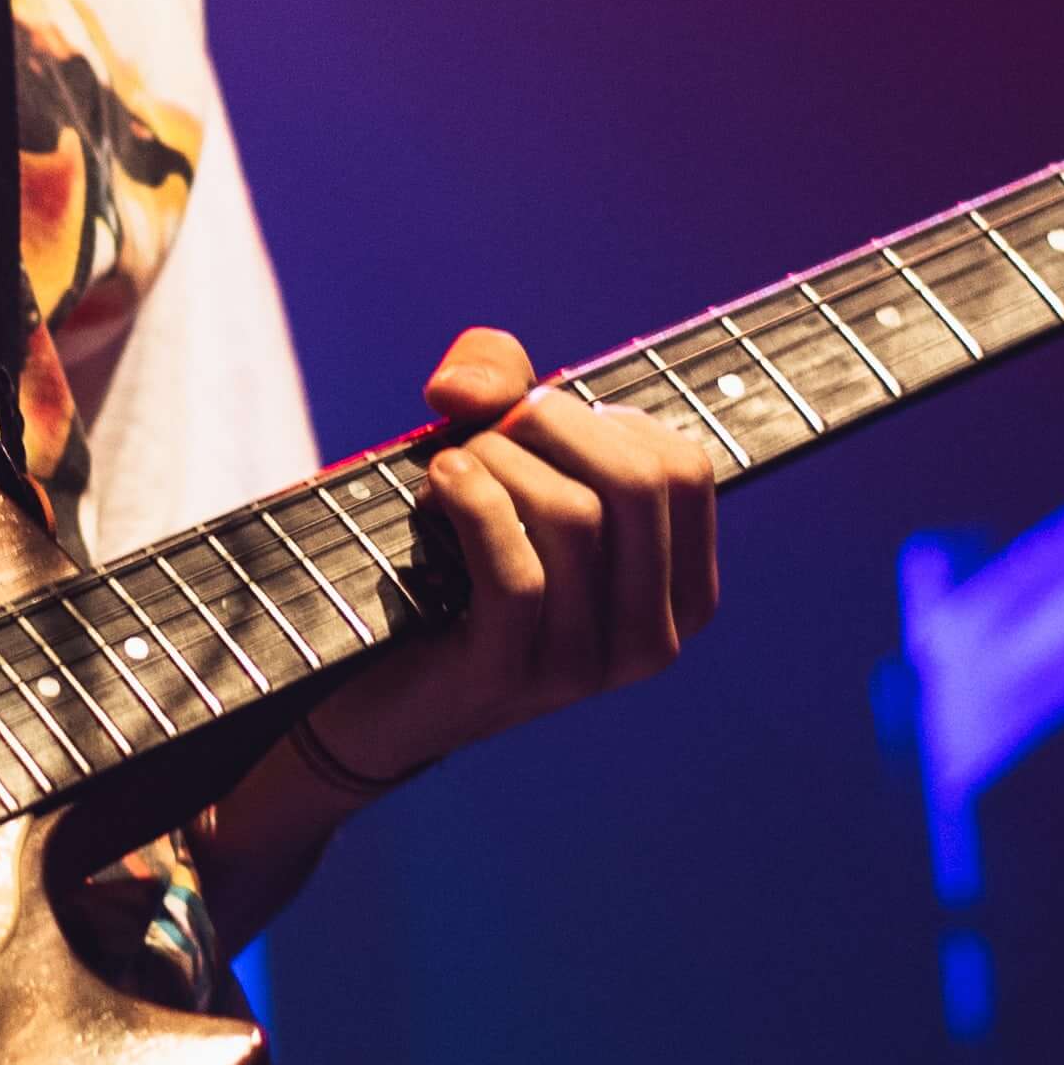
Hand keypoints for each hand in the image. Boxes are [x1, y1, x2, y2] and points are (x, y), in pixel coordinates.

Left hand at [306, 324, 719, 793]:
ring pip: (572, 518)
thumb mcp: (502, 454)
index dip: (606, 417)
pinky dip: (472, 504)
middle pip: (636, 483)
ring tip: (448, 466)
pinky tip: (435, 486)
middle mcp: (653, 638)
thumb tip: (463, 387)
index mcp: (683, 593)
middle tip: (483, 428)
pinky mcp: (512, 678)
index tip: (539, 422)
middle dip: (549, 423)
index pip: (684, 469)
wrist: (379, 684)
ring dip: (495, 461)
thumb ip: (502, 380)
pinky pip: (515, 572)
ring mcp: (586, 669)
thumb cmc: (454, 556)